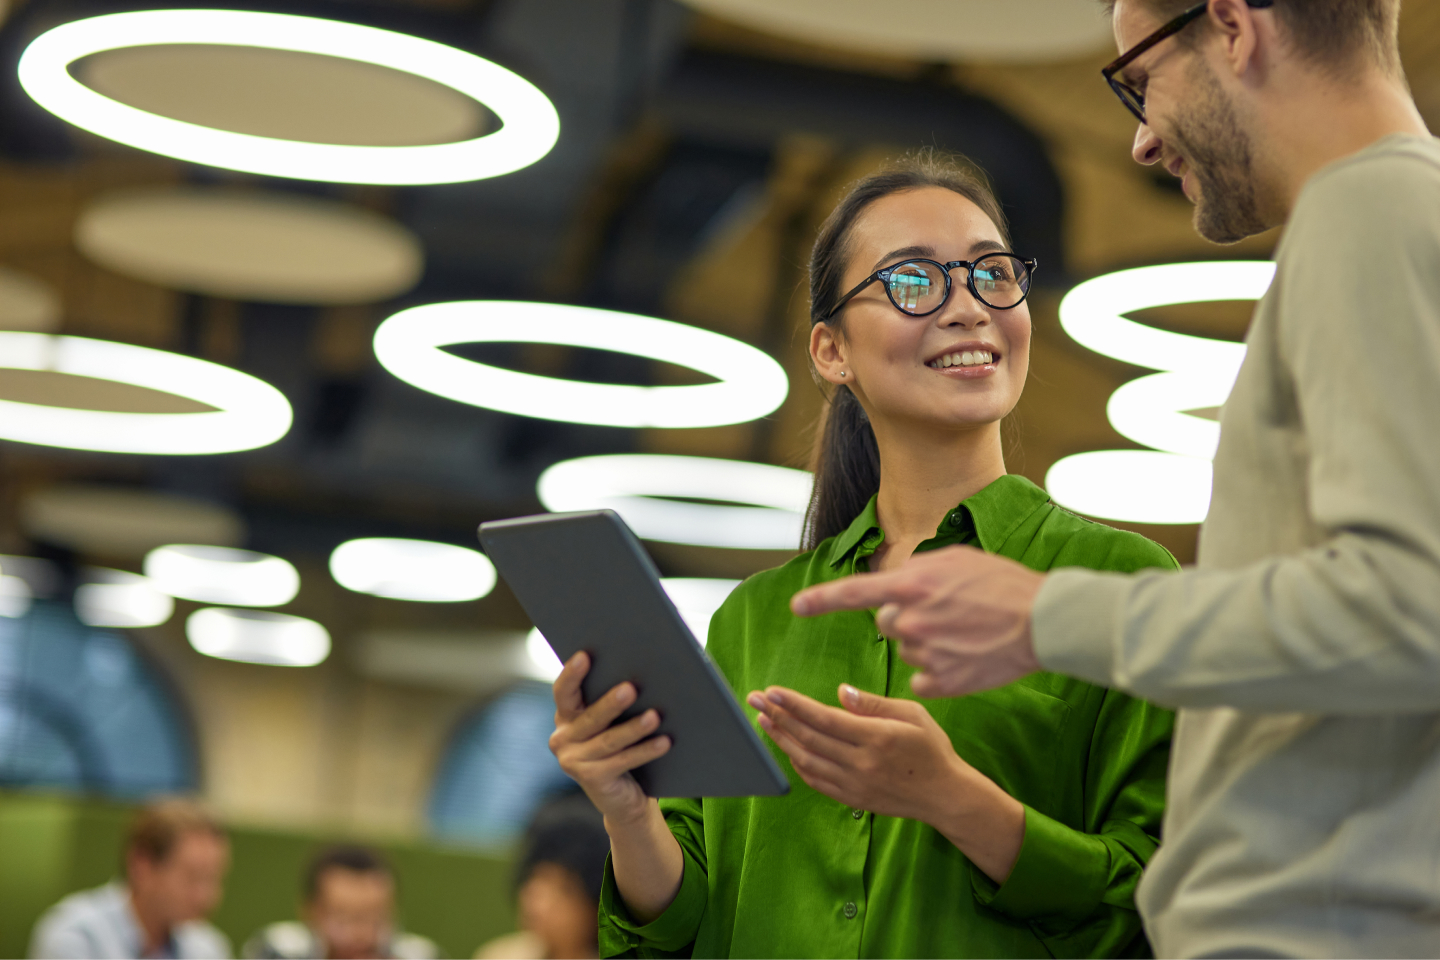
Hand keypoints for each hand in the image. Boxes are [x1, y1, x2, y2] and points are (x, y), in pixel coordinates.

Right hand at [549, 651, 671, 824]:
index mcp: (566, 716)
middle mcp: (562, 738)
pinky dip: (645, 751)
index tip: (585, 655)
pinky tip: (664, 742)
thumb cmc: (620, 746)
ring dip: (634, 728)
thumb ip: (613, 700)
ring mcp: (573, 761)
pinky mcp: (591, 780)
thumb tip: (641, 673)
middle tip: (631, 688)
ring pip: (609, 740)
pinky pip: (622, 761)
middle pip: (590, 717)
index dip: (572, 674)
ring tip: (655, 717)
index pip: (563, 691)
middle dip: (611, 703)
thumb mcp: (611, 722)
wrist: (622, 797)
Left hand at [746, 684, 965, 821]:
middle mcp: (861, 763)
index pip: (824, 718)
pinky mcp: (852, 798)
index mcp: (876, 738)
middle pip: (809, 737)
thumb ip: (874, 704)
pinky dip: (797, 762)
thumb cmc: (931, 749)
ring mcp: (854, 784)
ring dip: (781, 739)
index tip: (772, 691)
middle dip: (778, 716)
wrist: (945, 796)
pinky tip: (787, 746)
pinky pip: (815, 780)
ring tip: (763, 720)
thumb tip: (841, 692)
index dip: (794, 704)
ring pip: (806, 759)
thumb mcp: (912, 714)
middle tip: (755, 699)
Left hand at [790, 545, 1044, 696]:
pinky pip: (922, 678)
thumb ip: (917, 571)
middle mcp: (911, 621)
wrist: (1044, 621)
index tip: (797, 607)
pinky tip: (965, 658)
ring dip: (926, 643)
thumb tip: (896, 581)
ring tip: (965, 632)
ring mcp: (925, 655)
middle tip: (946, 612)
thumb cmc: (1004, 584)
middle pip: (887, 622)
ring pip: (907, 649)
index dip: (821, 600)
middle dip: (907, 617)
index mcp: (911, 586)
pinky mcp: (942, 683)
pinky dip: (939, 671)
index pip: (853, 592)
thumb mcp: (957, 560)